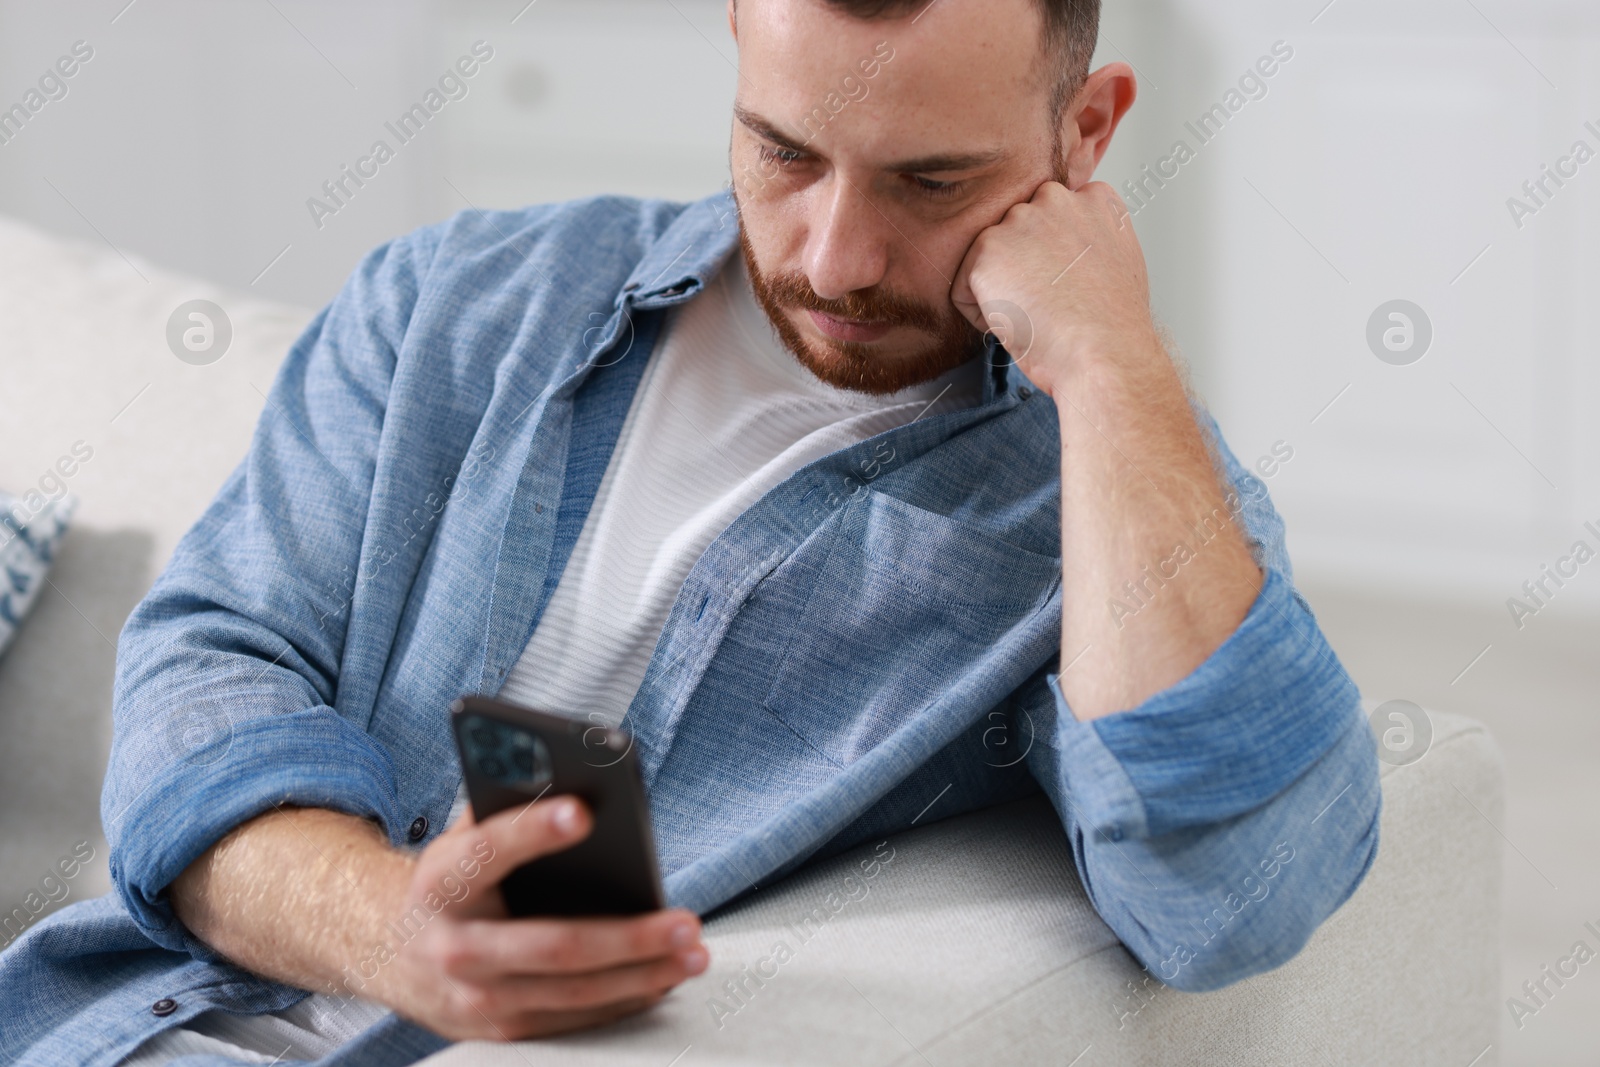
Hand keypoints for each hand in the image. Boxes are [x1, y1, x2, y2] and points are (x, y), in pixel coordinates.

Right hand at [368, 795, 707, 1040]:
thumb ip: (502, 807)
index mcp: (443, 881)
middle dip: (627, 936)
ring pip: (573, 991)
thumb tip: (563, 771)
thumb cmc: (446, 885)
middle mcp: (456, 945)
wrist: (388, 954)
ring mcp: (477, 996)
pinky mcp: (500, 1028)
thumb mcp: (459, 839)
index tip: (583, 811)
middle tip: (681, 921)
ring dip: (642, 975)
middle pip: (552, 944)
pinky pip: (572, 1018)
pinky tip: (660, 979)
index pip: (489, 850)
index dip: (534, 830)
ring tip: (689, 953)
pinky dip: (623, 1000)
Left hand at [950, 180, 1155, 397]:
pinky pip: (964, 288)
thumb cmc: (1112, 325)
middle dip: (1022, 268)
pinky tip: (1017, 323)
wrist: (1103, 351)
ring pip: (989, 259)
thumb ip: (1092, 239)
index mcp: (1093, 199)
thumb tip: (1070, 248)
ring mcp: (1019, 220)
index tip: (1066, 287)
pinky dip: (980, 315)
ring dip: (1001, 289)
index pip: (1053, 218)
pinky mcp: (988, 248)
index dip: (1054, 261)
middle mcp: (1055, 198)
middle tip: (1048, 304)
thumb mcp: (1119, 262)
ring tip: (1036, 314)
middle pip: (1018, 234)